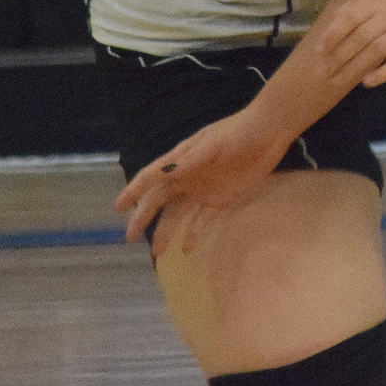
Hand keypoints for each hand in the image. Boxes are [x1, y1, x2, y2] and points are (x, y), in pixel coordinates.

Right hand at [113, 105, 288, 251]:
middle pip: (160, 200)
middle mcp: (187, 176)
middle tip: (129, 238)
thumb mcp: (210, 145)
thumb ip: (188, 162)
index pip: (151, 177)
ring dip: (167, 231)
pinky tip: (186, 250)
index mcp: (181, 160)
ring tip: (156, 253)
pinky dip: (193, 234)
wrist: (268, 132)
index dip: (133, 191)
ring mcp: (203, 189)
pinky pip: (202, 220)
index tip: (117, 208)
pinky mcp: (221, 199)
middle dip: (144, 218)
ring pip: (179, 214)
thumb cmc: (237, 133)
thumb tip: (164, 176)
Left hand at [310, 0, 385, 90]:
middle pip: (362, 36)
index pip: (351, 17)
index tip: (318, 52)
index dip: (333, 34)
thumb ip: (345, 16)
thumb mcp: (366, 6)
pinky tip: (366, 81)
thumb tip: (324, 40)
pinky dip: (382, 73)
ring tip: (337, 80)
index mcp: (375, 4)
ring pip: (377, 49)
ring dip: (354, 67)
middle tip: (323, 73)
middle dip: (339, 56)